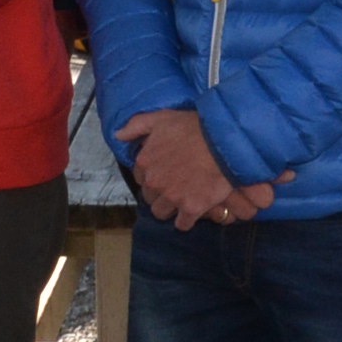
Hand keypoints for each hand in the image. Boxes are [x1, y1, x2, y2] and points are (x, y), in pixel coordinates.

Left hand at [116, 107, 273, 228]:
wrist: (223, 141)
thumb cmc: (193, 127)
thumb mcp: (161, 118)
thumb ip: (136, 126)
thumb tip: (118, 135)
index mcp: (145, 162)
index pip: (140, 178)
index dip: (151, 176)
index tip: (163, 173)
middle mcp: (154, 182)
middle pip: (149, 197)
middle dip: (159, 193)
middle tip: (175, 186)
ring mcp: (172, 197)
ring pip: (162, 213)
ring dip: (170, 209)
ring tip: (182, 200)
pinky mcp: (191, 208)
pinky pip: (182, 224)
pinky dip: (186, 221)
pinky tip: (192, 212)